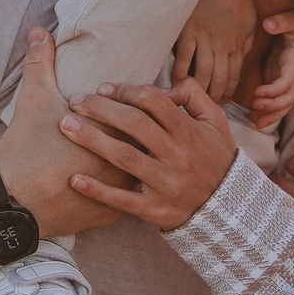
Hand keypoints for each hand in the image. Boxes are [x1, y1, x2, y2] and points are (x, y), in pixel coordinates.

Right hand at [0, 29, 129, 237]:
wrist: (12, 204)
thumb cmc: (25, 149)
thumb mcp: (33, 100)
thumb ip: (40, 62)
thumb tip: (38, 30)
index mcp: (112, 129)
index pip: (141, 110)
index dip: (137, 103)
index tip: (136, 99)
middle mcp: (124, 160)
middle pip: (149, 141)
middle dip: (147, 132)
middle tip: (144, 125)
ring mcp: (120, 190)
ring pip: (145, 172)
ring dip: (146, 162)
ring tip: (143, 152)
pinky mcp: (111, 216)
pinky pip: (132, 201)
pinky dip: (131, 190)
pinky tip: (132, 182)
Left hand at [63, 76, 240, 230]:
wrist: (228, 208)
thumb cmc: (216, 159)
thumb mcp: (216, 122)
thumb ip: (194, 96)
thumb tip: (166, 84)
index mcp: (190, 131)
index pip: (154, 102)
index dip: (126, 91)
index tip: (103, 88)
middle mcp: (178, 156)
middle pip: (134, 125)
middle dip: (101, 109)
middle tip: (75, 100)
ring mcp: (167, 184)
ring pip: (125, 158)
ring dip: (92, 140)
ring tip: (65, 126)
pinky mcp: (156, 209)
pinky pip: (123, 200)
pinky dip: (98, 190)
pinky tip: (74, 179)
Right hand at [172, 0, 259, 105]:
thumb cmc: (240, 0)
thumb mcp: (250, 25)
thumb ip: (245, 43)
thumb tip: (242, 57)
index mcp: (238, 47)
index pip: (234, 76)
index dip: (229, 91)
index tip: (224, 101)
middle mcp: (223, 48)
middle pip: (219, 79)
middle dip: (215, 95)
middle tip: (208, 106)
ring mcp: (205, 41)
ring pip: (203, 73)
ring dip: (200, 88)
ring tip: (194, 98)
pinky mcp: (189, 32)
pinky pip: (184, 57)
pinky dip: (181, 71)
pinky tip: (177, 81)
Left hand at [247, 9, 293, 125]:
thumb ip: (283, 21)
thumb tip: (267, 24)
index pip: (287, 81)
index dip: (274, 90)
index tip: (257, 94)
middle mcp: (293, 72)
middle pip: (287, 98)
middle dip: (271, 106)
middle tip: (253, 106)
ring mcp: (288, 76)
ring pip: (285, 103)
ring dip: (271, 114)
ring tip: (254, 122)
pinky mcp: (281, 76)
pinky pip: (279, 98)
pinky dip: (270, 110)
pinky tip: (256, 118)